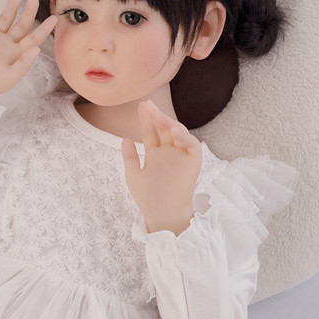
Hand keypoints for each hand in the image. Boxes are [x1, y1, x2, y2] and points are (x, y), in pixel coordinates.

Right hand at [0, 0, 57, 108]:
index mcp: (17, 54)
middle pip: (21, 25)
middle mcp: (7, 44)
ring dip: (10, 8)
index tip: (54, 18)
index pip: (34, 39)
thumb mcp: (10, 78)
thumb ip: (24, 64)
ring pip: (5, 19)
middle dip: (28, 13)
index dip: (44, 29)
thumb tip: (37, 48)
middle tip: (34, 0)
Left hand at [121, 100, 201, 234]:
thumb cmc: (147, 198)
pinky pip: (191, 143)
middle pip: (164, 128)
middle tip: (148, 104)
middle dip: (156, 115)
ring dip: (168, 122)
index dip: (146, 120)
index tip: (141, 106)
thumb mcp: (133, 175)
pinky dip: (184, 136)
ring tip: (157, 116)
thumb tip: (124, 139)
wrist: (162, 214)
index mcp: (155, 155)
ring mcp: (181, 155)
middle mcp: (169, 152)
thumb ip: (130, 157)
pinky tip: (172, 130)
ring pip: (178, 132)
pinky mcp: (193, 161)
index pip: (151, 132)